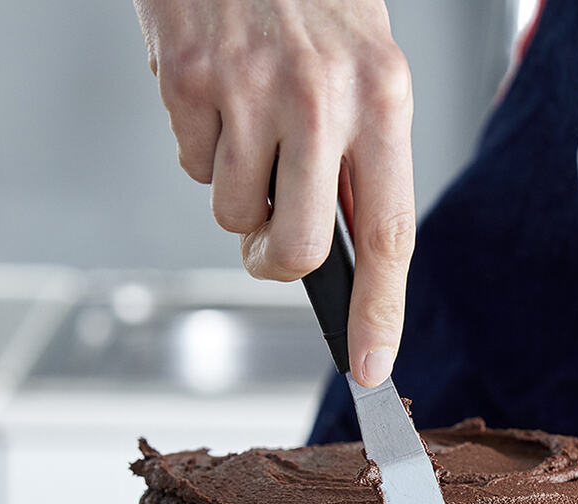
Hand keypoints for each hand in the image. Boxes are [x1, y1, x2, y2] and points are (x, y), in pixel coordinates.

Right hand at [134, 0, 414, 385]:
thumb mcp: (365, 62)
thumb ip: (361, 154)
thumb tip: (341, 252)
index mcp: (383, 98)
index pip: (389, 233)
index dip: (379, 312)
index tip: (372, 366)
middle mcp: (322, 100)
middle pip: (297, 249)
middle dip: (275, 260)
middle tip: (267, 235)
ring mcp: (250, 91)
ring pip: (233, 212)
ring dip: (235, 188)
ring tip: (246, 116)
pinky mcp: (188, 83)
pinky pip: (194, 167)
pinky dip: (201, 144)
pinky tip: (216, 90)